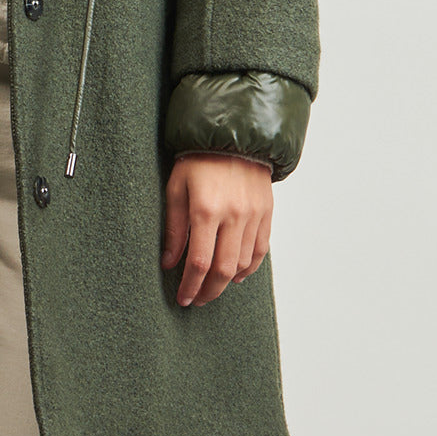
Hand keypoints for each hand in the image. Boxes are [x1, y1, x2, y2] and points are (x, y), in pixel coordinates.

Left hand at [161, 153, 272, 306]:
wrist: (232, 135)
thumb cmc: (197, 159)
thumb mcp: (176, 188)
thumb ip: (174, 228)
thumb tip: (169, 263)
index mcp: (206, 209)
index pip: (199, 262)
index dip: (190, 286)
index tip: (182, 298)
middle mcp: (233, 216)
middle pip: (224, 270)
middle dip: (208, 291)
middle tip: (196, 300)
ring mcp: (254, 216)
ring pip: (243, 264)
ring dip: (227, 283)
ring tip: (211, 287)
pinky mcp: (266, 213)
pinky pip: (260, 251)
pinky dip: (248, 268)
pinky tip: (235, 275)